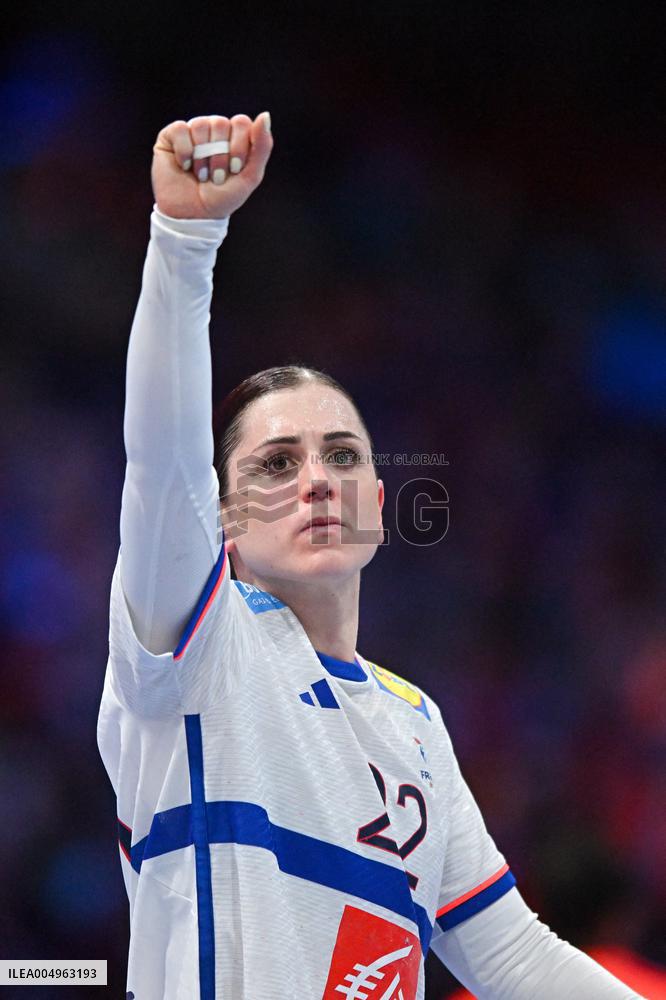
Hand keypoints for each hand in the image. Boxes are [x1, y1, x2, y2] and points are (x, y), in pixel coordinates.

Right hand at [151, 112, 272, 218]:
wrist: (192, 215)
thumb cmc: (222, 198)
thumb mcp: (250, 176)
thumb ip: (262, 147)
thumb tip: (265, 115)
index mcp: (234, 136)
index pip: (240, 122)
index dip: (238, 146)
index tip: (235, 169)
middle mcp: (213, 130)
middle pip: (220, 123)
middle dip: (220, 155)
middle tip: (216, 177)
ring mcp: (192, 131)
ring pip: (200, 125)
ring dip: (202, 156)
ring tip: (201, 175)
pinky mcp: (171, 136)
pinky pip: (180, 129)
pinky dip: (184, 151)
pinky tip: (185, 166)